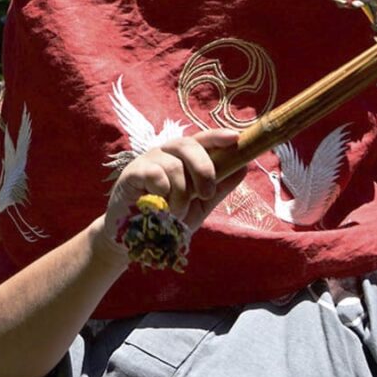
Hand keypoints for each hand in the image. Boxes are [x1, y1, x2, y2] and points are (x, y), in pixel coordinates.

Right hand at [101, 133, 237, 257]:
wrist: (138, 239)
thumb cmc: (169, 218)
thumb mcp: (200, 205)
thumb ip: (219, 187)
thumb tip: (243, 166)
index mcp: (184, 158)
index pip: (202, 140)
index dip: (218, 136)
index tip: (235, 138)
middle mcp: (166, 154)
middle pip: (189, 145)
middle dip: (203, 170)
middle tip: (206, 195)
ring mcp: (148, 161)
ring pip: (174, 166)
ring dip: (180, 194)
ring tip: (175, 212)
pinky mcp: (132, 172)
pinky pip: (155, 174)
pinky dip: (163, 192)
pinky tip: (158, 205)